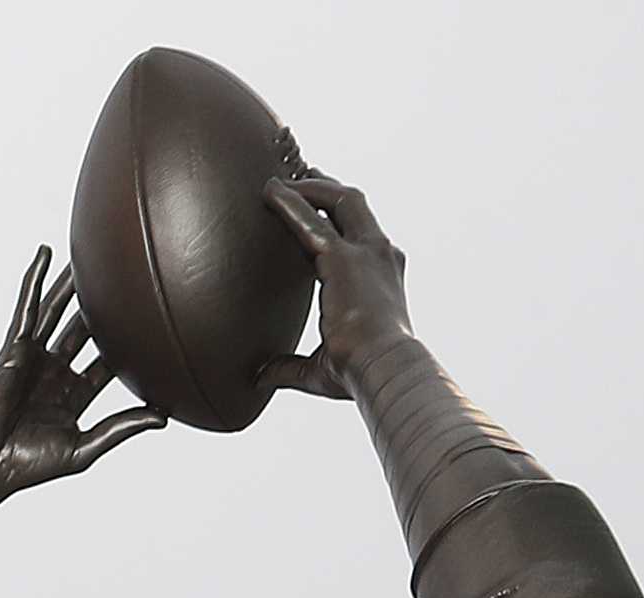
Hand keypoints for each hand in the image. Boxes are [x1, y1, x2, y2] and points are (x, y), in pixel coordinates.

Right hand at [0, 247, 159, 500]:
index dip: (127, 343)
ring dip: (73, 283)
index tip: (151, 320)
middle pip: (85, 329)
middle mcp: (54, 372)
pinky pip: (27, 308)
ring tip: (90, 253)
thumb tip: (164, 416)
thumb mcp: (84, 447)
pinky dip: (34, 280)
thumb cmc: (27, 467)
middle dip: (102, 304)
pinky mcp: (13, 350)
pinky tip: (45, 254)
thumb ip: (121, 428)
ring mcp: (33, 358)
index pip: (106, 362)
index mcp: (72, 395)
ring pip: (59, 310)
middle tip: (124, 274)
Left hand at [260, 168, 412, 395]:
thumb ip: (289, 367)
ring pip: (338, 200)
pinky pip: (310, 220)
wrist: (383, 369)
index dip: (336, 217)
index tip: (317, 206)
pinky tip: (269, 193)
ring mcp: (366, 251)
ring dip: (308, 186)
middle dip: (325, 187)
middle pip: (352, 204)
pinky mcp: (344, 257)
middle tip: (300, 176)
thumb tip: (260, 376)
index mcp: (380, 276)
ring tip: (277, 182)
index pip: (357, 234)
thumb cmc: (359, 373)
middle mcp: (379, 255)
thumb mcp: (321, 368)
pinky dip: (289, 203)